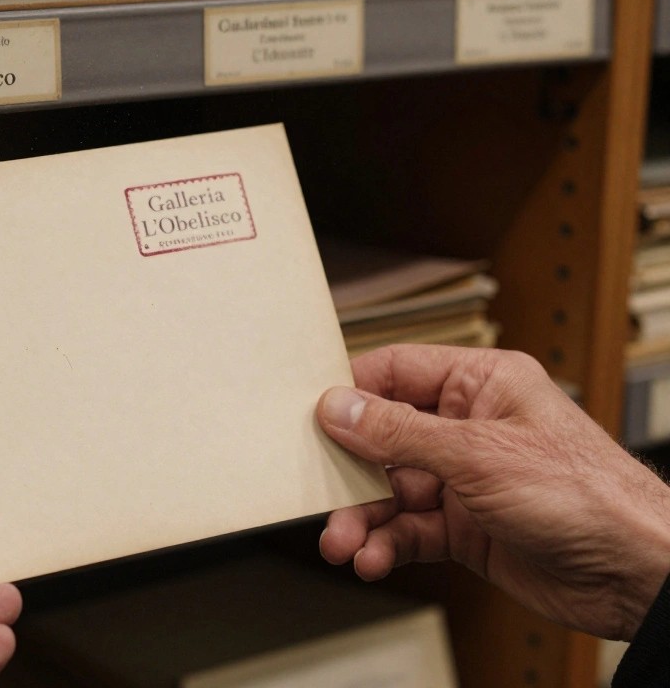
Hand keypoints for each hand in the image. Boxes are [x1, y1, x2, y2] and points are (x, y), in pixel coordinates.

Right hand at [316, 344, 669, 640]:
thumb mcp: (478, 454)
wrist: (634, 571)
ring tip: (346, 543)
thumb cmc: (585, 494)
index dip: (350, 394)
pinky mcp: (467, 527)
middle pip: (383, 439)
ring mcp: (467, 479)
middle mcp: (471, 427)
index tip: (310, 419)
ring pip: (391, 492)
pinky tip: (375, 558)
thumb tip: (339, 408)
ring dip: (363, 519)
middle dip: (350, 474)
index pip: (396, 373)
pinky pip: (410, 530)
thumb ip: (400, 432)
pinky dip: (388, 545)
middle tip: (322, 497)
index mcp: (481, 384)